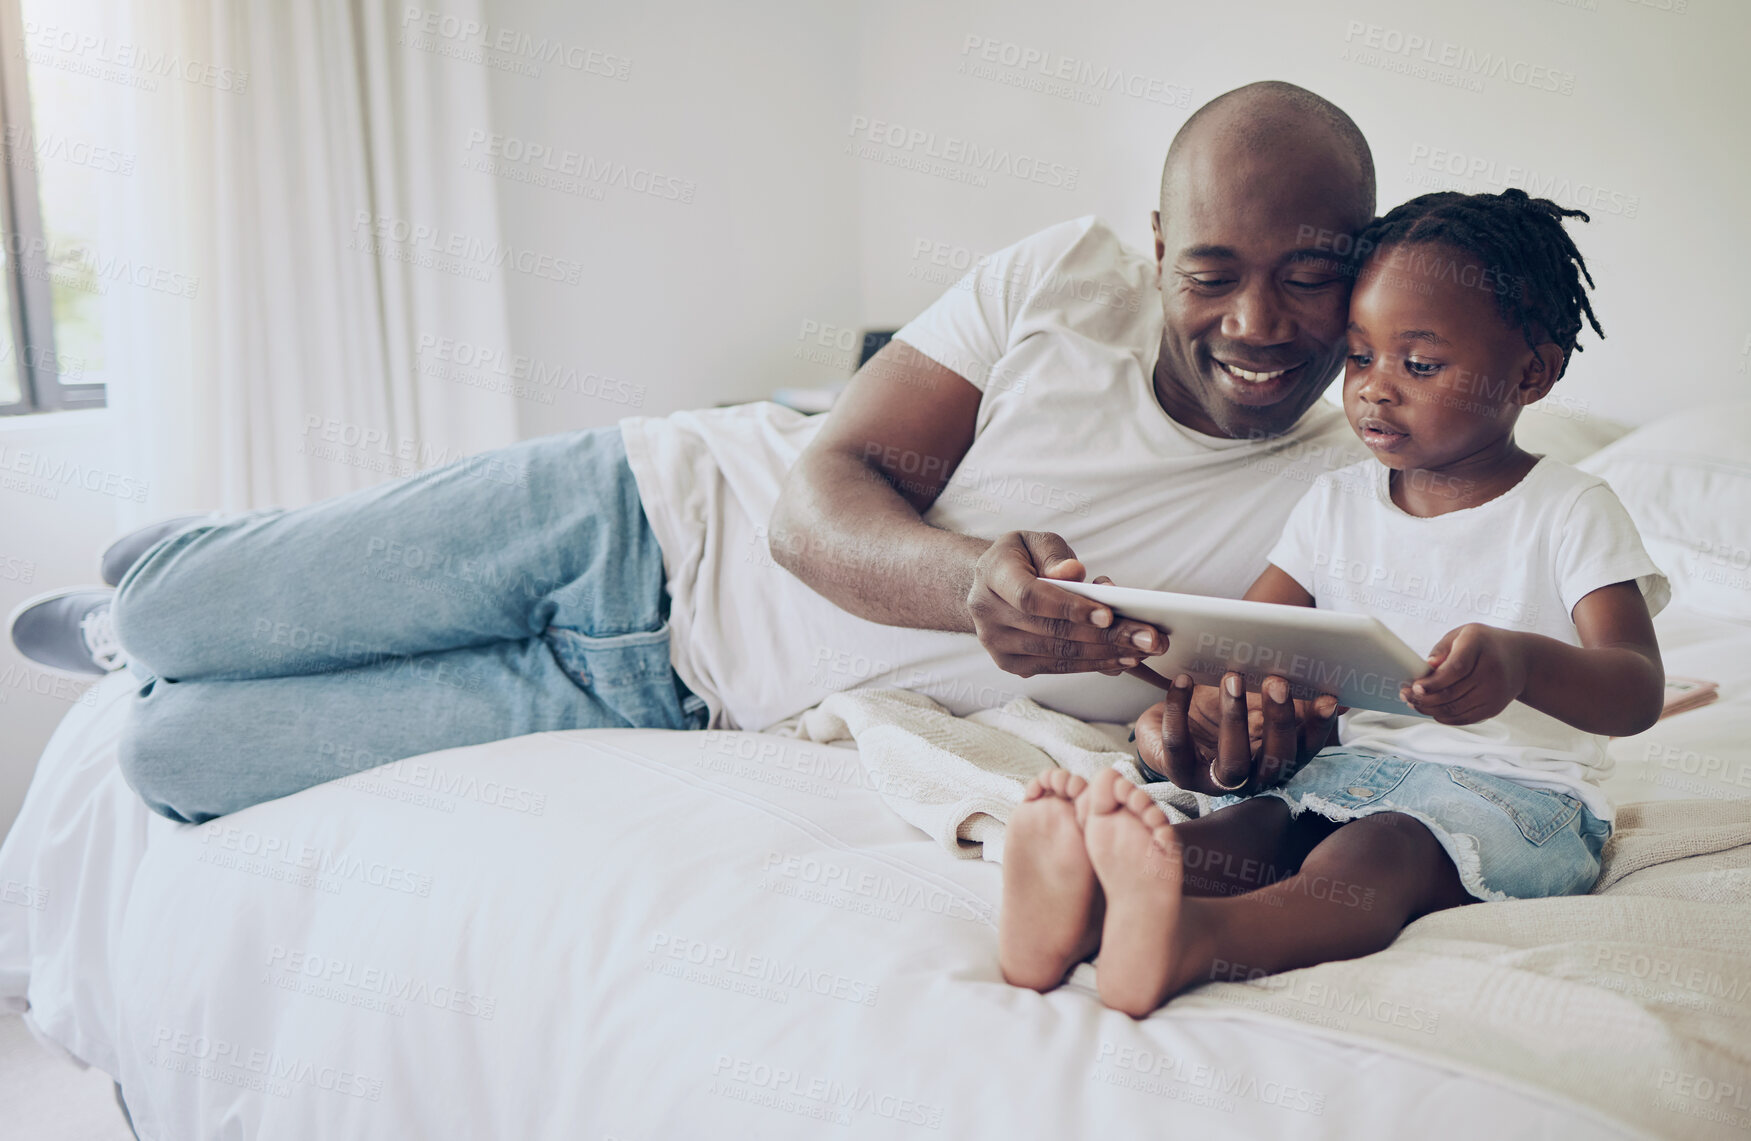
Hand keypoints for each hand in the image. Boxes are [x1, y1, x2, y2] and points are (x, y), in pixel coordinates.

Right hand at [966, 532, 1166, 677]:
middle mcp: (987, 613)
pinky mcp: (1011, 664)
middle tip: (1149, 638)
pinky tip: (1120, 659)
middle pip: (1051, 630)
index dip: (1070, 607)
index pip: (1031, 597)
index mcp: (991, 575)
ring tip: (1142, 650)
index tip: (1109, 614)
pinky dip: (1092, 664)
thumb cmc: (1021, 557)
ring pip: (1058, 653)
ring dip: (1105, 654)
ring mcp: (997, 644)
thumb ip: (1054, 554)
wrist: (991, 584)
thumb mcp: (1035, 541)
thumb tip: (1073, 573)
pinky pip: (1057, 667)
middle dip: (1106, 636)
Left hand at [1134, 671, 1339, 795]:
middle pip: (1276, 760)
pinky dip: (1179, 711)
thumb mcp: (1253, 701)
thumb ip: (1290, 699)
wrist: (1166, 722)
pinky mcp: (1181, 774)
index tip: (1326, 697)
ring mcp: (1216, 781)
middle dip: (1279, 720)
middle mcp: (1252, 777)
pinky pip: (1179, 746)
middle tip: (1276, 681)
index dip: (1318, 726)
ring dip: (1235, 719)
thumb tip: (1339, 694)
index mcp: (1275, 759)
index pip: (1306, 748)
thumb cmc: (1216, 709)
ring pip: (1233, 763)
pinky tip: (1182, 681)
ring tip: (1232, 678)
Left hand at [1402, 623, 1525, 723]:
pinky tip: (1430, 710)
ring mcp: (1494, 693)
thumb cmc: (1484, 644)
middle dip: (1424, 698)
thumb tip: (1427, 666)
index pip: (1456, 668)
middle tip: (1405, 695)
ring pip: (1455, 709)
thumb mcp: (1464, 634)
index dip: (1434, 681)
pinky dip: (1443, 717)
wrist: (1521, 660)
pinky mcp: (1493, 708)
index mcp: (1480, 645)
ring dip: (1429, 709)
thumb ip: (1443, 648)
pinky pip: (1463, 718)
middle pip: (1452, 693)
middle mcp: (1491, 671)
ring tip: (1413, 703)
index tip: (1415, 687)